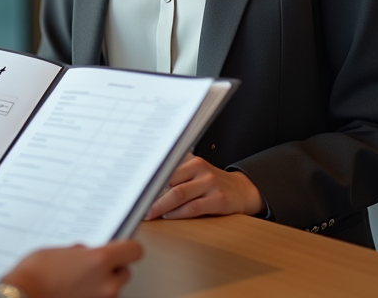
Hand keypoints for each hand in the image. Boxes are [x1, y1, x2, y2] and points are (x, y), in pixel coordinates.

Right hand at [0, 241, 142, 297]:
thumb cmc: (34, 276)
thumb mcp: (57, 251)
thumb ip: (79, 252)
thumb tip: (85, 254)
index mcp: (100, 260)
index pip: (134, 251)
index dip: (127, 248)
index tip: (121, 247)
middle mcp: (107, 283)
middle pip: (125, 271)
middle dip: (111, 268)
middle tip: (91, 265)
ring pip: (112, 289)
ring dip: (101, 284)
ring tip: (77, 281)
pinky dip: (91, 295)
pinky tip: (74, 291)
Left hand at [144, 155, 264, 219]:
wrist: (242, 190)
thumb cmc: (211, 183)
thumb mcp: (195, 173)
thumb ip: (175, 175)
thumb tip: (144, 184)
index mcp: (193, 161)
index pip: (166, 168)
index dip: (150, 180)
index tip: (135, 189)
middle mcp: (201, 170)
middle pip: (171, 182)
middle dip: (152, 196)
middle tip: (138, 206)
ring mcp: (211, 184)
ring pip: (180, 195)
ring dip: (162, 207)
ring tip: (150, 214)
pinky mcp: (219, 200)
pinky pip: (194, 208)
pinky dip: (179, 213)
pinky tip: (169, 216)